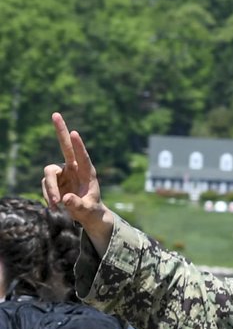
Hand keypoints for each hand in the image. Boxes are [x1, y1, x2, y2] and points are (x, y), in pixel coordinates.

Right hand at [42, 112, 112, 250]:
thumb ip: (78, 205)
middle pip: (64, 146)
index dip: (78, 145)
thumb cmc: (91, 210)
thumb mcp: (88, 211)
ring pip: (49, 175)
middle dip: (60, 131)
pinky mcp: (53, 179)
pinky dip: (48, 195)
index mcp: (87, 173)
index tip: (75, 133)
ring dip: (50, 189)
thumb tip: (66, 199)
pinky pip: (45, 185)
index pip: (82, 156)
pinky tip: (54, 205)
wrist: (86, 214)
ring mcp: (62, 172)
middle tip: (55, 114)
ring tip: (56, 205)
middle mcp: (73, 168)